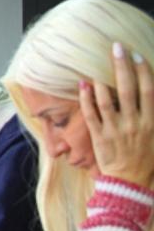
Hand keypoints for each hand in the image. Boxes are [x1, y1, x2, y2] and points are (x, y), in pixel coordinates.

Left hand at [79, 43, 153, 187]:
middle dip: (122, 68)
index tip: (137, 55)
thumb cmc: (146, 159)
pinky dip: (86, 99)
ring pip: (107, 101)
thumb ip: (153, 114)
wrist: (130, 183)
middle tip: (116, 48)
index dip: (143, 72)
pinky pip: (91, 115)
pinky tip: (83, 84)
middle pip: (128, 90)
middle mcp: (134, 123)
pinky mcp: (99, 137)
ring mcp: (115, 130)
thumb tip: (151, 93)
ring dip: (101, 81)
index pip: (148, 91)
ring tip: (96, 63)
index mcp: (151, 122)